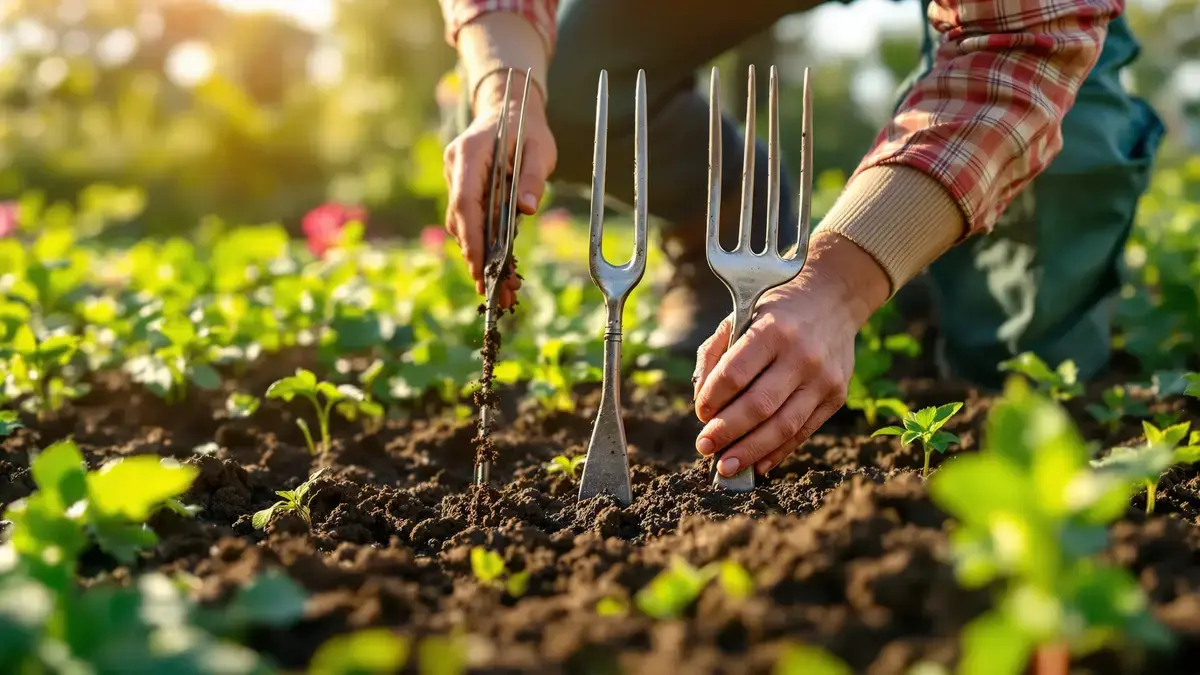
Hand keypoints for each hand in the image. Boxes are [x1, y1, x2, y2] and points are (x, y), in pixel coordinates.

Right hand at [443, 73, 556, 308]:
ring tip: (502, 290)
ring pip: (463, 225)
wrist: (509, 108)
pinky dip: (483, 245)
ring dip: (480, 257)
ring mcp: (455, 179)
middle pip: (461, 220)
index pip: (465, 201)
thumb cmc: (527, 127)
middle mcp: (456, 168)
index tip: (479, 267)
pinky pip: (470, 221)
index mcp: (469, 154)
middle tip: (495, 294)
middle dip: (477, 259)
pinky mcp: (463, 189)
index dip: (471, 238)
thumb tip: (526, 210)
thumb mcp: (539, 149)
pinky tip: (499, 270)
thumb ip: (532, 177)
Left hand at [691, 233, 889, 476]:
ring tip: (726, 467)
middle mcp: (801, 355)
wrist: (833, 299)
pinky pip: (804, 432)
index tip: (700, 412)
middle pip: (758, 406)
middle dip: (727, 432)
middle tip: (704, 446)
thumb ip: (715, 353)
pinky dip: (779, 452)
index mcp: (772, 330)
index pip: (735, 374)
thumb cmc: (775, 312)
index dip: (713, 399)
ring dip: (750, 451)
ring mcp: (823, 378)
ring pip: (783, 426)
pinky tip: (757, 465)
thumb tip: (702, 402)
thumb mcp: (741, 316)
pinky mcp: (836, 396)